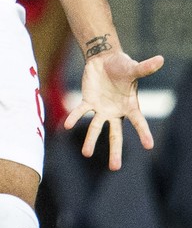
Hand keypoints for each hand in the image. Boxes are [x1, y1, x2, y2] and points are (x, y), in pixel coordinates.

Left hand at [65, 48, 164, 169]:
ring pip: (96, 128)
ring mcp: (101, 109)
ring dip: (91, 140)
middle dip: (115, 150)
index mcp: (131, 106)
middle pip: (116, 135)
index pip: (139, 122)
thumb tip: (161, 59)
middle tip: (115, 168)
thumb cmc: (122, 66)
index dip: (144, 133)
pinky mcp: (88, 101)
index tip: (149, 146)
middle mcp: (116, 112)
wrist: (104, 60)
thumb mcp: (134, 68)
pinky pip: (80, 111)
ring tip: (86, 154)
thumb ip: (145, 67)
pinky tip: (66, 126)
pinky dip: (74, 117)